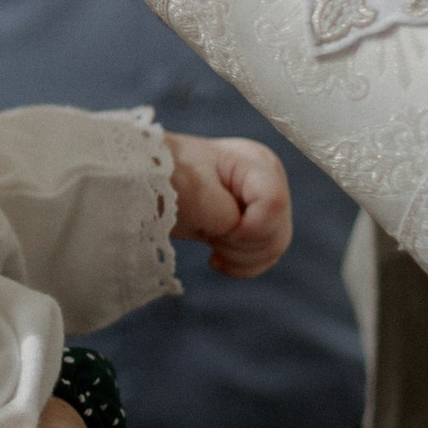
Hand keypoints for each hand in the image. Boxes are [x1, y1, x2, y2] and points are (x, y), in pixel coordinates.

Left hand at [167, 132, 292, 277]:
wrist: (150, 184)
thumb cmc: (166, 176)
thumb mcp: (189, 188)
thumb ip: (221, 212)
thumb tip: (237, 230)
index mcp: (257, 163)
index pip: (274, 205)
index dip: (247, 229)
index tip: (212, 229)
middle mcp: (269, 183)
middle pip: (277, 233)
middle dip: (239, 244)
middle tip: (207, 232)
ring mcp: (265, 206)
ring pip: (271, 250)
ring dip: (237, 255)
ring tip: (209, 238)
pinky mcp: (257, 227)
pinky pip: (262, 260)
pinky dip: (238, 265)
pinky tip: (215, 256)